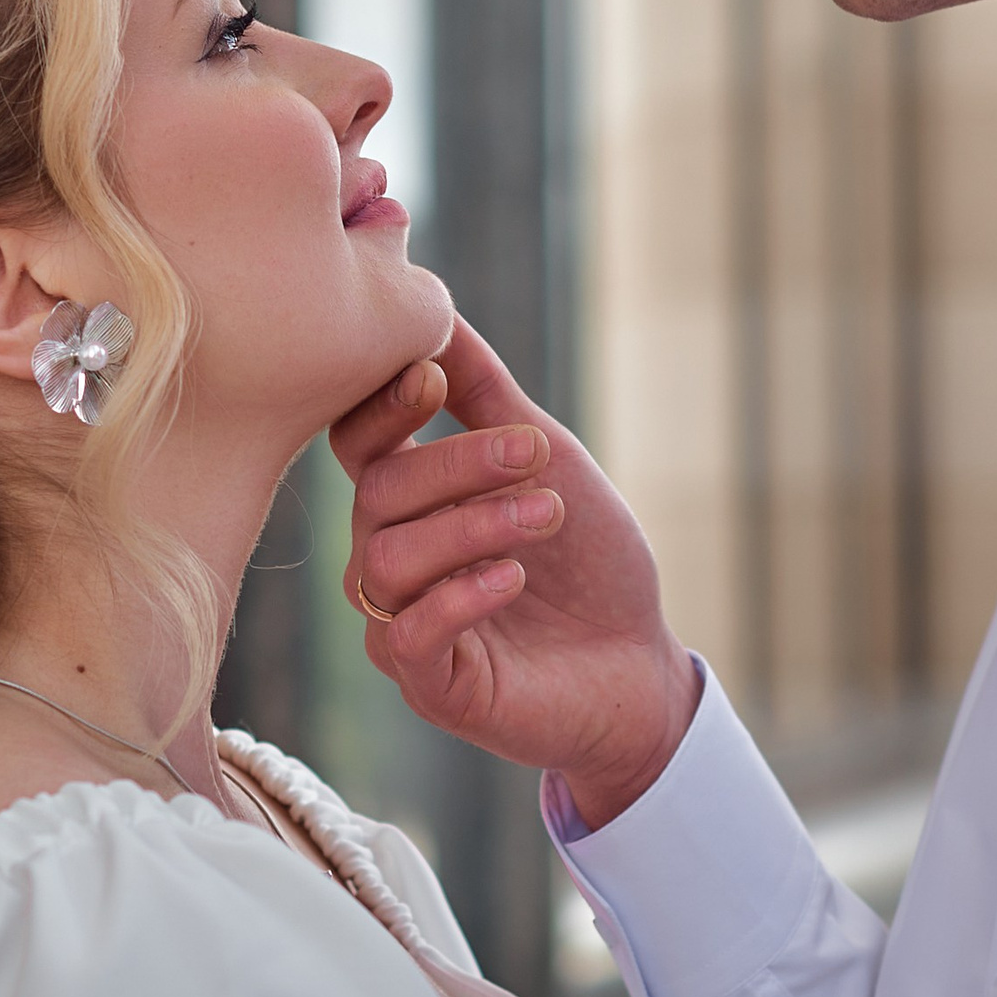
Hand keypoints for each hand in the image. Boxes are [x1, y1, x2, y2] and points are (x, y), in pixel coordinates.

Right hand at [331, 322, 700, 825]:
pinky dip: (459, 597)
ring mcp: (401, 625)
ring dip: (470, 527)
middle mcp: (389, 559)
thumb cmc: (590, 563)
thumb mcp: (546, 461)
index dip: (382, 407)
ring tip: (545, 516)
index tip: (435, 380)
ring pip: (388, 561)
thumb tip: (438, 310)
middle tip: (534, 455)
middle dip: (457, 465)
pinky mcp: (429, 686)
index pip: (356, 442)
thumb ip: (487, 394)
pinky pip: (409, 636)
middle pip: (377, 495)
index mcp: (408, 502)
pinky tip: (513, 578)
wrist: (639, 664)